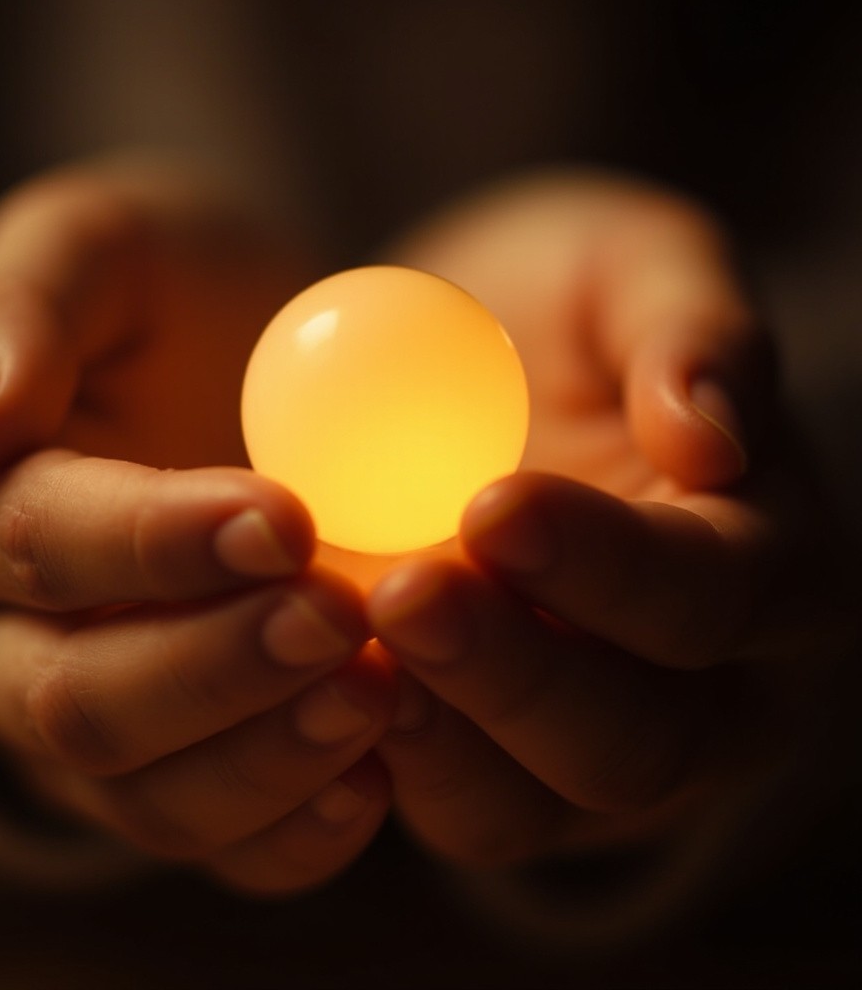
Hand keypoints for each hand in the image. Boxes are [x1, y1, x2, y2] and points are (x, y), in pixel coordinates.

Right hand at [0, 163, 394, 893]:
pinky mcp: (173, 776)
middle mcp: (12, 643)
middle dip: (218, 664)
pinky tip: (374, 780)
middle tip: (341, 614)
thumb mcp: (95, 252)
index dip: (156, 541)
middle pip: (87, 697)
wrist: (221, 393)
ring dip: (268, 755)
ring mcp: (91, 730)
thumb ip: (22, 310)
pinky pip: (220, 841)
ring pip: (151, 792)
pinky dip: (294, 828)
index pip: (43, 544)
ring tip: (376, 692)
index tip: (285, 518)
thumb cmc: (162, 311)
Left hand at [367, 173, 855, 878]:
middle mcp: (700, 690)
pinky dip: (382, 766)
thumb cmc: (562, 316)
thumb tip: (712, 438)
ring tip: (347, 651)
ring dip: (439, 742)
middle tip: (404, 592)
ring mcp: (589, 749)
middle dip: (518, 676)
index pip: (714, 596)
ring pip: (533, 807)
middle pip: (635, 741)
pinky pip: (448, 809)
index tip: (492, 504)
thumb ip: (688, 326)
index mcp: (767, 568)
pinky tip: (315, 688)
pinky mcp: (495, 774)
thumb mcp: (630, 272)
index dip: (611, 564)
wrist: (466, 382)